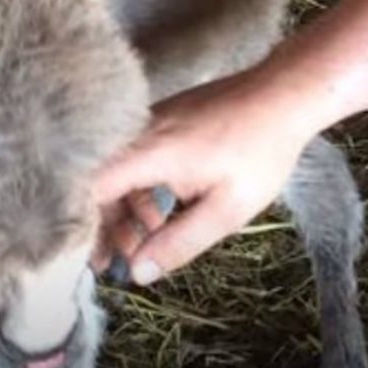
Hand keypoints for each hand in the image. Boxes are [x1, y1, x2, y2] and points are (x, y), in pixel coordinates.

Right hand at [91, 68, 313, 285]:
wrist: (283, 95)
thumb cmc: (260, 152)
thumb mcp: (226, 210)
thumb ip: (179, 243)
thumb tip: (139, 273)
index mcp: (147, 152)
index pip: (89, 189)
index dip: (85, 227)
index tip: (96, 259)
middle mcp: (137, 132)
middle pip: (96, 183)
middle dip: (103, 226)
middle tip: (116, 263)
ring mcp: (147, 123)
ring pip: (115, 172)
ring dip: (124, 210)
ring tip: (145, 242)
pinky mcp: (160, 120)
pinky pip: (132, 159)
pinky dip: (137, 189)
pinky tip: (161, 212)